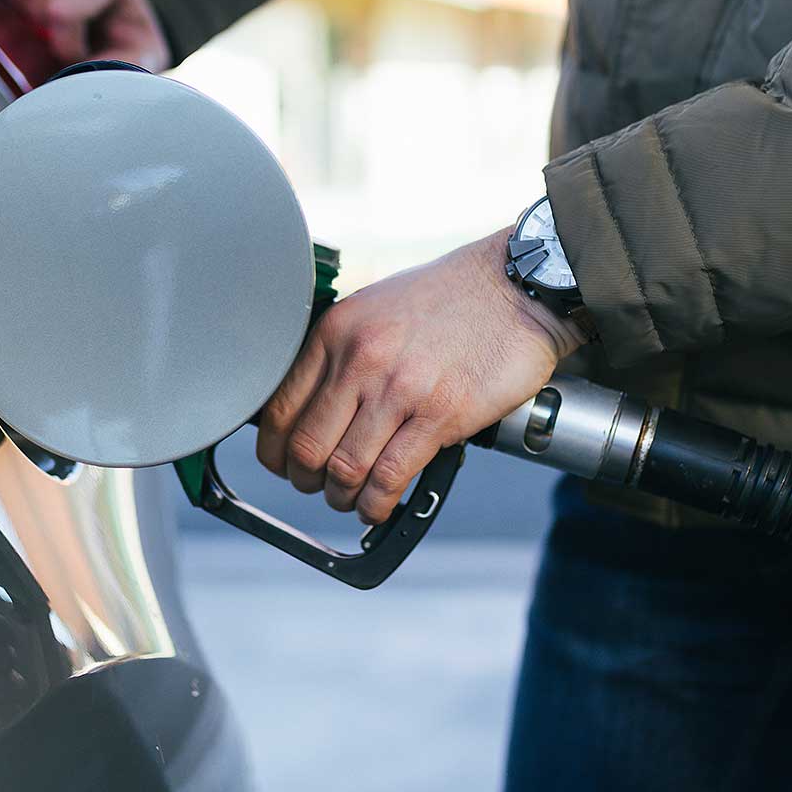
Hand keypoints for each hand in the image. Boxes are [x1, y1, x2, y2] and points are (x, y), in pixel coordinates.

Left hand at [256, 229, 589, 524]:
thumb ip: (342, 354)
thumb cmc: (451, 298)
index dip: (275, 452)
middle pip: (306, 448)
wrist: (516, 285)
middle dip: (306, 481)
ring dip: (343, 498)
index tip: (283, 464)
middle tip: (318, 487)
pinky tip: (379, 506)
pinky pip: (389, 478)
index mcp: (336, 332)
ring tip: (352, 499)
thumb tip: (315, 408)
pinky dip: (377, 504)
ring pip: (344, 470)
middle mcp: (360, 359)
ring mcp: (400, 389)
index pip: (280, 409)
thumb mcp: (375, 308)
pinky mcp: (440, 415)